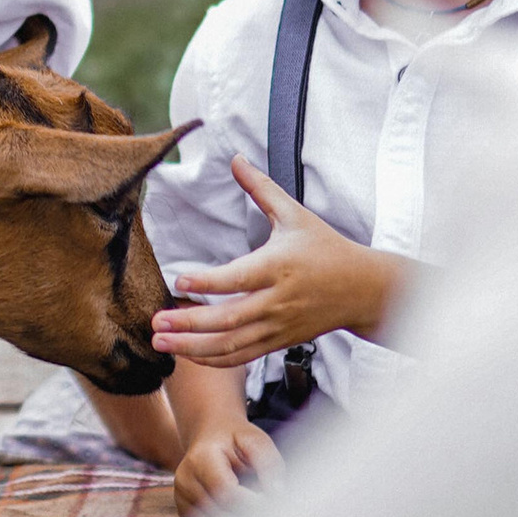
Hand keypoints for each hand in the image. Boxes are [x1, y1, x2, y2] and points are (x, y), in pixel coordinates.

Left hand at [153, 159, 401, 369]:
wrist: (362, 290)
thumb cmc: (325, 248)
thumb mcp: (294, 214)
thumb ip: (261, 188)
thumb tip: (235, 158)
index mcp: (278, 266)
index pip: (238, 278)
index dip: (207, 282)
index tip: (178, 281)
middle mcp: (276, 300)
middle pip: (228, 319)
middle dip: (189, 324)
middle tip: (155, 324)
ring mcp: (277, 326)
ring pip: (232, 344)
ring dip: (193, 347)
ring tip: (160, 343)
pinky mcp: (279, 342)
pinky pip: (243, 356)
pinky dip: (214, 358)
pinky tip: (188, 353)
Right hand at [172, 414, 283, 515]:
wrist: (210, 434)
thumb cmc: (234, 438)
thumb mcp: (255, 440)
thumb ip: (268, 463)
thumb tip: (277, 493)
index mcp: (201, 458)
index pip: (225, 492)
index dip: (251, 503)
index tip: (271, 501)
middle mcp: (185, 478)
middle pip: (218, 512)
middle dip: (247, 516)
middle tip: (267, 511)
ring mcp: (181, 495)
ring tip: (254, 513)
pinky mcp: (182, 508)